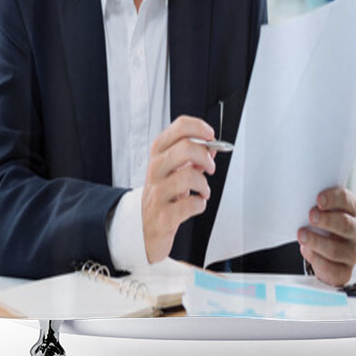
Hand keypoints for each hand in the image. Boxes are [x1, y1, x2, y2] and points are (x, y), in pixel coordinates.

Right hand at [141, 116, 216, 263]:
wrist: (143, 228)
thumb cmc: (162, 195)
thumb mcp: (174, 171)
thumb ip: (193, 157)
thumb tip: (212, 147)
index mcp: (159, 153)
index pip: (179, 127)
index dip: (199, 128)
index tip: (210, 135)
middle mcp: (156, 170)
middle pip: (186, 148)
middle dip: (205, 157)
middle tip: (210, 167)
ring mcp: (158, 192)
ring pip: (189, 176)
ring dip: (204, 184)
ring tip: (203, 191)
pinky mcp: (164, 215)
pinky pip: (191, 203)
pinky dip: (200, 204)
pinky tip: (196, 204)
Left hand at [298, 187, 355, 286]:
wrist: (319, 250)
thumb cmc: (317, 225)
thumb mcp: (317, 209)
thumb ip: (312, 201)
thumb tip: (295, 193)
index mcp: (350, 210)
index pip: (347, 201)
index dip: (334, 199)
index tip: (319, 199)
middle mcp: (355, 230)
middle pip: (346, 225)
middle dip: (327, 221)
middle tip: (311, 216)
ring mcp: (351, 252)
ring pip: (337, 250)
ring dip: (317, 242)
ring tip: (302, 236)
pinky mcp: (345, 271)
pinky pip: (334, 270)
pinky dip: (318, 261)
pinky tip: (307, 251)